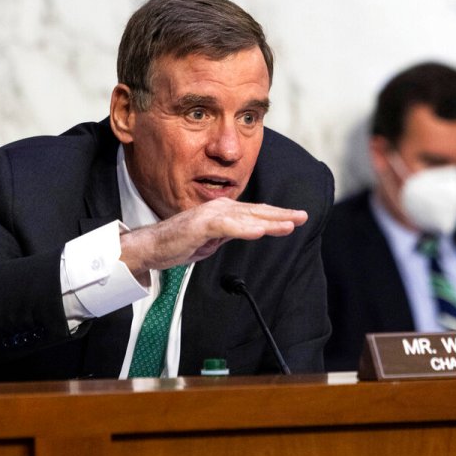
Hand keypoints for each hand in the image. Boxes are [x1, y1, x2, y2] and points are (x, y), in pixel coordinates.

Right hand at [119, 197, 306, 283]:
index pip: (256, 213)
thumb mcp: (212, 239)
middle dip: (281, 215)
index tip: (297, 218)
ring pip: (247, 217)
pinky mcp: (201, 225)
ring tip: (289, 224)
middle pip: (257, 212)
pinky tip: (260, 231)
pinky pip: (228, 227)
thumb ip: (230, 233)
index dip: (277, 215)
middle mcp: (219, 208)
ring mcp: (210, 215)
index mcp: (223, 211)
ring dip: (269, 221)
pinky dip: (245, 229)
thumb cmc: (179, 243)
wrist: (152, 247)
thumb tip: (248, 231)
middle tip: (303, 216)